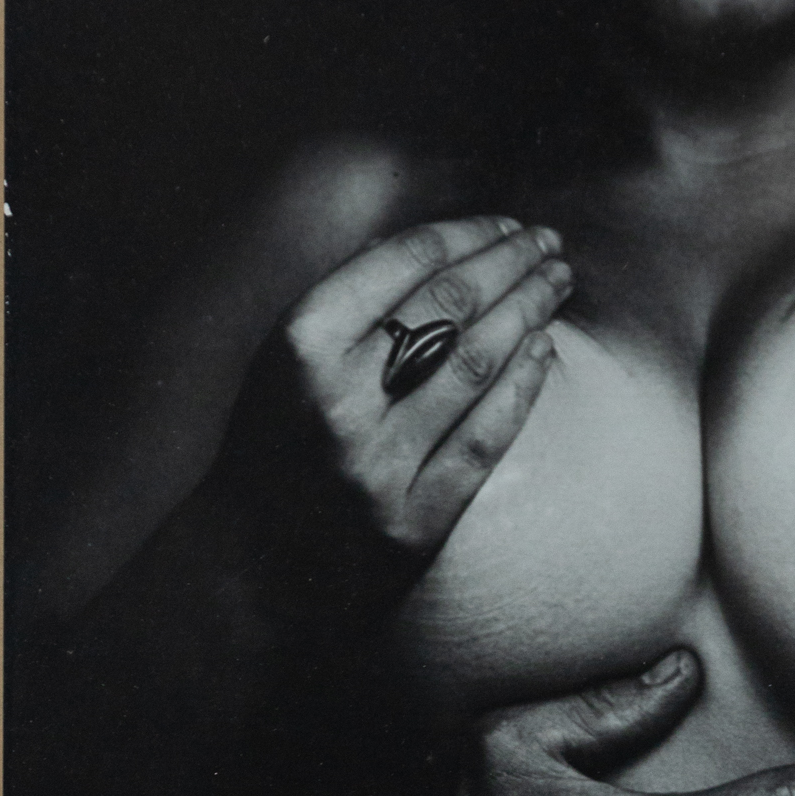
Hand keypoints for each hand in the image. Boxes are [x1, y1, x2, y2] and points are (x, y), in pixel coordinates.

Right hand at [216, 214, 571, 632]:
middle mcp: (339, 401)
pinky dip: (521, 389)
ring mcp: (378, 466)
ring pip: (476, 366)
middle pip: (451, 306)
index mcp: (301, 346)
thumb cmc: (266, 455)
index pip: (406, 264)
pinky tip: (545, 353)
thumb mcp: (279, 367)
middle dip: (511, 264)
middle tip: (550, 244)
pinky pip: (483, 443)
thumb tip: (429, 250)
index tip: (508, 225)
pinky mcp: (412, 524)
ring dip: (530, 314)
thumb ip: (344, 311)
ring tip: (558, 285)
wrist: (236, 570)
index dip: (470, 235)